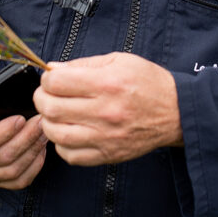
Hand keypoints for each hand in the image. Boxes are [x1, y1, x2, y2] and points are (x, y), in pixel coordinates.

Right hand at [0, 79, 47, 189]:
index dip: (2, 133)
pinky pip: (18, 181)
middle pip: (0, 157)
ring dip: (32, 151)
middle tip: (40, 122)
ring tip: (44, 132)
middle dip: (25, 139)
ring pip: (12, 170)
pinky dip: (34, 166)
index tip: (20, 119)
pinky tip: (41, 149)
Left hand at [34, 52, 182, 165]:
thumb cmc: (147, 82)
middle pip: (50, 108)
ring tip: (56, 113)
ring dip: (48, 122)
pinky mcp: (107, 155)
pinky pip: (69, 155)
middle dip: (41, 98)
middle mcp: (105, 112)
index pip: (56, 82)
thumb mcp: (118, 61)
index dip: (47, 78)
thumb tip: (52, 69)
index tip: (52, 78)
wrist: (176, 112)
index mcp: (107, 84)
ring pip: (55, 133)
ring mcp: (105, 137)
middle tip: (47, 95)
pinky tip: (69, 131)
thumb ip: (82, 64)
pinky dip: (62, 143)